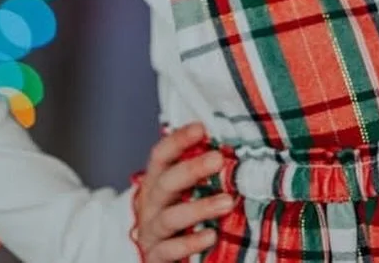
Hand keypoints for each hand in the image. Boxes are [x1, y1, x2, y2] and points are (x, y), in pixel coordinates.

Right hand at [131, 122, 235, 261]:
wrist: (156, 253)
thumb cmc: (174, 213)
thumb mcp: (180, 190)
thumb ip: (197, 172)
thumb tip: (228, 146)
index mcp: (155, 181)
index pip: (160, 155)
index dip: (178, 140)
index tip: (201, 127)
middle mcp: (150, 203)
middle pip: (166, 182)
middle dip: (192, 169)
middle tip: (218, 160)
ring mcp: (151, 230)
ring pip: (170, 217)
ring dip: (199, 208)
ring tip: (227, 202)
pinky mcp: (155, 256)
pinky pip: (170, 250)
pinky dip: (190, 242)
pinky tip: (212, 235)